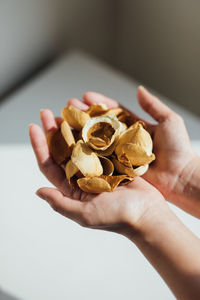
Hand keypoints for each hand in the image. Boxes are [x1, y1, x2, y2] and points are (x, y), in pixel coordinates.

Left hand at [29, 109, 165, 235]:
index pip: (49, 164)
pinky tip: (89, 115)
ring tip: (66, 110)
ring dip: (72, 126)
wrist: (148, 214)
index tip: (33, 126)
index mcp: (72, 188)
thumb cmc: (118, 217)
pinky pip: (100, 141)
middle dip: (53, 131)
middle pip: (62, 149)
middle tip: (46, 112)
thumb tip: (38, 191)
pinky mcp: (114, 159)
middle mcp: (82, 175)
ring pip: (80, 142)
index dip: (39, 146)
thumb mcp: (85, 214)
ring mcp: (98, 165)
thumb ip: (61, 203)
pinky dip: (94, 128)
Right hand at [74, 87, 196, 201]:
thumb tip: (139, 89)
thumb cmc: (178, 149)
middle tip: (68, 107)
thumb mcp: (169, 121)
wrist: (181, 176)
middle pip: (99, 125)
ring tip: (64, 122)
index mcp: (133, 127)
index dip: (99, 103)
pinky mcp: (117, 169)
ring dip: (80, 132)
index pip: (112, 111)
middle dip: (83, 115)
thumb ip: (153, 106)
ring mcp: (118, 155)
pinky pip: (99, 160)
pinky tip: (72, 146)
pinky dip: (86, 153)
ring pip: (96, 141)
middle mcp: (123, 140)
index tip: (85, 96)